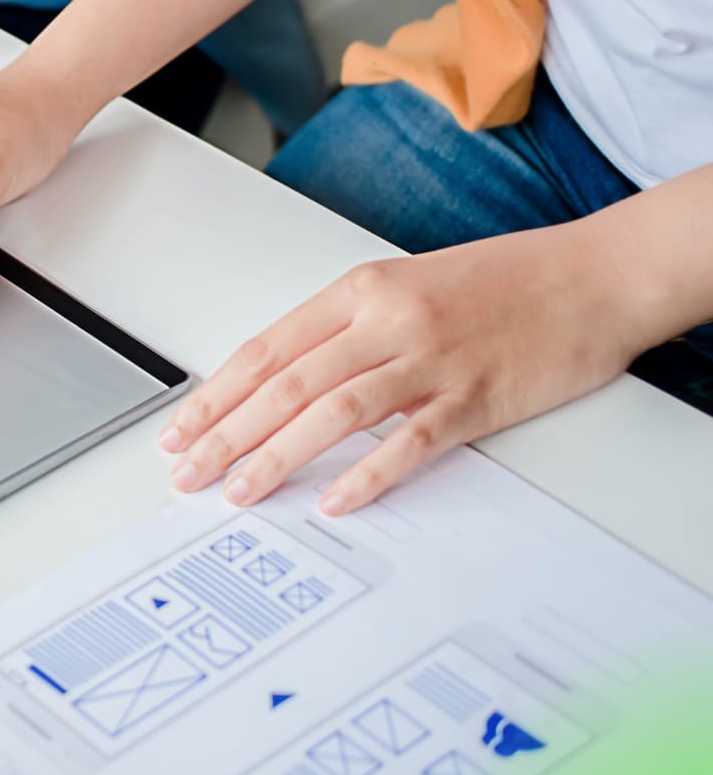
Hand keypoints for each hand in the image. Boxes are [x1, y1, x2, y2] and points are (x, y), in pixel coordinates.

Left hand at [158, 223, 646, 512]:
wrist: (595, 274)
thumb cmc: (502, 282)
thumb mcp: (406, 287)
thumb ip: (346, 332)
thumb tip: (281, 386)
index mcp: (360, 291)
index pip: (266, 350)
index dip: (215, 396)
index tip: (178, 432)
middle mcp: (388, 321)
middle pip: (286, 384)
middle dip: (226, 434)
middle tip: (187, 473)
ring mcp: (431, 358)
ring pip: (334, 412)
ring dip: (278, 456)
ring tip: (239, 491)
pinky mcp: (476, 397)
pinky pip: (411, 441)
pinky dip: (369, 473)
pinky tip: (335, 500)